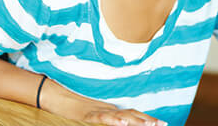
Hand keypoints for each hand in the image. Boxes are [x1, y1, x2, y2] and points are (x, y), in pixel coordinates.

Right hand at [41, 78, 165, 125]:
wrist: (55, 94)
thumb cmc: (72, 104)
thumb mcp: (92, 112)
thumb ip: (106, 115)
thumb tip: (120, 119)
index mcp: (108, 109)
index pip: (131, 113)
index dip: (146, 118)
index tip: (162, 123)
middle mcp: (105, 108)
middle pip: (129, 114)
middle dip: (146, 121)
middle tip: (162, 125)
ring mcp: (96, 111)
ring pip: (118, 116)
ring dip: (135, 121)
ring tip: (149, 125)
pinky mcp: (86, 115)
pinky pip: (101, 118)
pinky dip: (112, 120)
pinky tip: (122, 124)